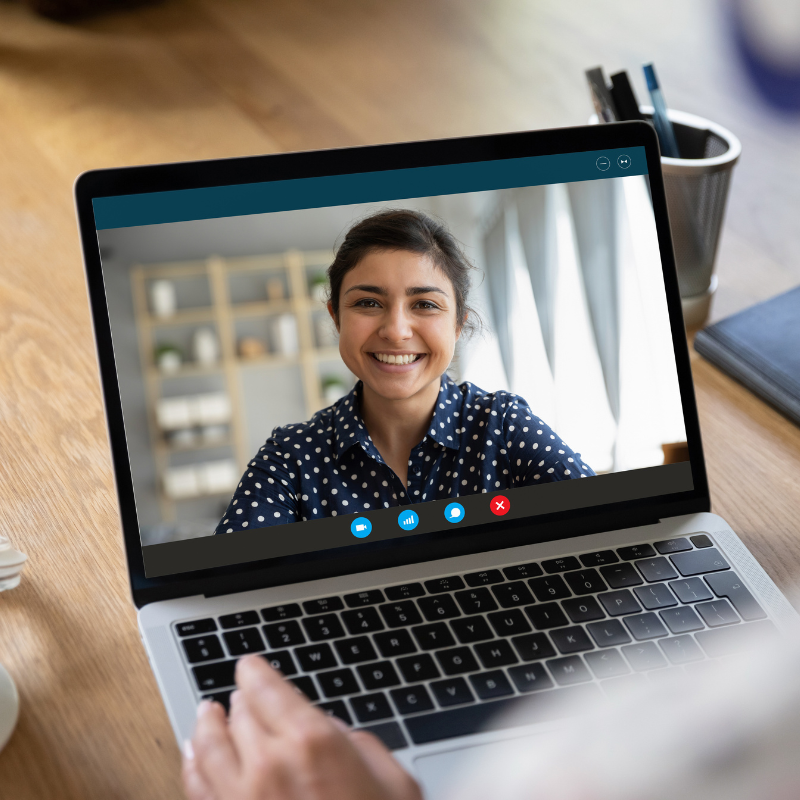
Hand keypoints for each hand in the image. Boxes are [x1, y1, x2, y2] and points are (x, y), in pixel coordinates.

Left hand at [183, 654, 421, 799]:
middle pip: (238, 714)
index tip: (249, 667)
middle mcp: (268, 765)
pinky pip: (197, 790)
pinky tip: (191, 757)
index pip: (266, 688)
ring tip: (205, 713)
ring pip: (208, 748)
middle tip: (239, 693)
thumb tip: (335, 735)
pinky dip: (190, 766)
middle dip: (238, 699)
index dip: (254, 672)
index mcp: (312, 742)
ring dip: (205, 725)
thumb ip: (361, 746)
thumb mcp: (397, 784)